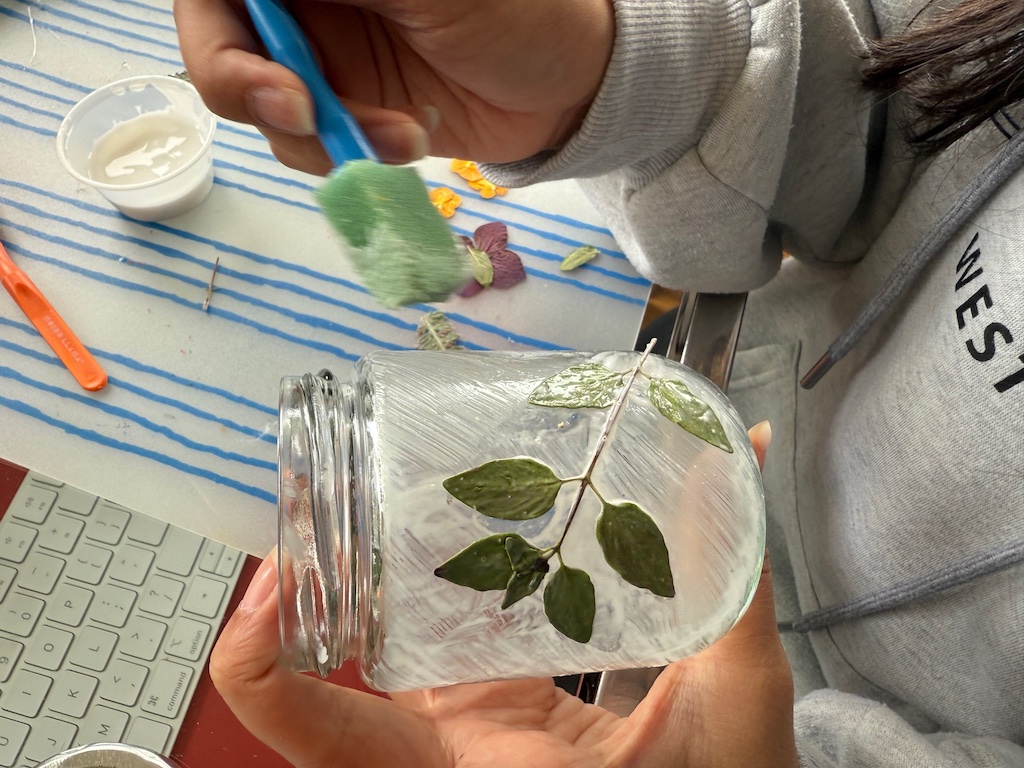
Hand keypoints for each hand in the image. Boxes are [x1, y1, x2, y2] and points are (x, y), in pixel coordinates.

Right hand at [172, 0, 613, 172]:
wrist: (568, 84)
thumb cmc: (516, 8)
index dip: (218, 32)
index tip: (263, 67)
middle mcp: (305, 8)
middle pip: (221, 45)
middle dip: (249, 88)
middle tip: (303, 114)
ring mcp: (323, 61)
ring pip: (261, 108)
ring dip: (318, 134)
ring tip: (398, 135)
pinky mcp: (348, 115)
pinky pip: (309, 148)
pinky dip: (346, 158)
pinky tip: (407, 142)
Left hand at [210, 422, 795, 767]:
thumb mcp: (733, 704)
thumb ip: (734, 578)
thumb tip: (735, 453)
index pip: (326, 736)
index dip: (263, 665)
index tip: (269, 577)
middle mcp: (452, 756)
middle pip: (332, 677)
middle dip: (307, 583)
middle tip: (311, 484)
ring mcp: (464, 732)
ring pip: (381, 650)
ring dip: (360, 574)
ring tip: (366, 478)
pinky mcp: (488, 709)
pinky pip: (435, 642)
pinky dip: (430, 581)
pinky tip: (450, 516)